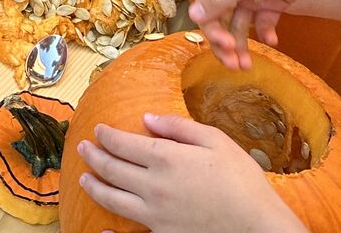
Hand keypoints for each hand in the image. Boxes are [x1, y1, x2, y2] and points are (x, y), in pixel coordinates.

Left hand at [77, 115, 299, 232]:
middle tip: (82, 148)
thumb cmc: (242, 180)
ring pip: (113, 200)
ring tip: (84, 178)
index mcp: (166, 159)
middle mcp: (153, 187)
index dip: (107, 135)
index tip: (98, 129)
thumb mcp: (215, 141)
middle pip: (112, 169)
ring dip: (95, 187)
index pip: (124, 143)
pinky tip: (102, 229)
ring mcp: (155, 215)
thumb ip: (178, 127)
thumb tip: (147, 119)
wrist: (258, 227)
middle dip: (94, 156)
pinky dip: (111, 232)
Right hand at [188, 0, 337, 69]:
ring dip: (241, 45)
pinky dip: (264, 32)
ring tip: (247, 66)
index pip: (205, 5)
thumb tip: (192, 16)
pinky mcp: (270, 1)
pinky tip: (273, 39)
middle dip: (224, 42)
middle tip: (234, 65)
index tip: (225, 46)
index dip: (211, 28)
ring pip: (238, 24)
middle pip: (220, 18)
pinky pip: (261, 21)